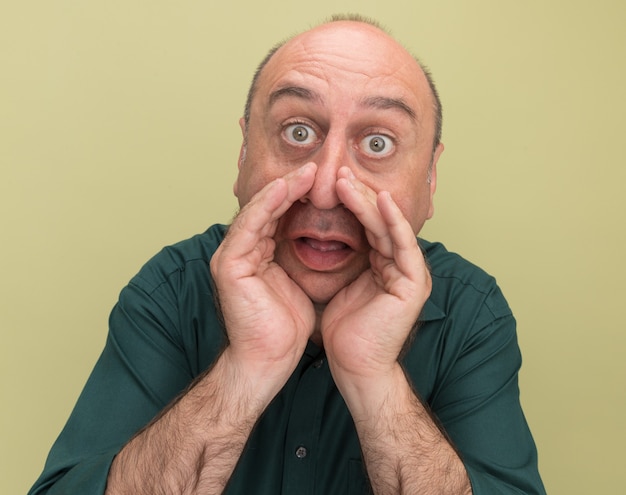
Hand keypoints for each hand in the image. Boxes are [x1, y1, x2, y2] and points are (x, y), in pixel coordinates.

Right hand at [210, 163, 317, 396]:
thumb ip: (297, 256)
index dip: (298, 196)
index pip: (277, 216)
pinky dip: (268, 205)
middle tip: (317, 167)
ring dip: (283, 188)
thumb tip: (318, 237)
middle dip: (292, 186)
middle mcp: (239, 251)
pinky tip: (286, 188)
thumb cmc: (283, 327)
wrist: (268, 361)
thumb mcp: (297, 282)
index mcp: (254, 254)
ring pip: (257, 211)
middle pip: (266, 208)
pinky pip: (249, 226)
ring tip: (307, 171)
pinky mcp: (228, 265)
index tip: (323, 181)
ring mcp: (230, 256)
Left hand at [321, 167, 430, 392]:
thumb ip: (345, 261)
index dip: (349, 204)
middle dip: (357, 195)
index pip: (368, 226)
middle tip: (336, 171)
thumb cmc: (345, 333)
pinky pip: (403, 244)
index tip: (327, 183)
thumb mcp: (341, 286)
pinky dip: (391, 220)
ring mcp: (411, 274)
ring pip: (389, 227)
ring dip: (369, 201)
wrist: (354, 368)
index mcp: (386, 267)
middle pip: (379, 221)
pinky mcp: (415, 283)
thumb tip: (321, 237)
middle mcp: (401, 266)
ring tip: (347, 179)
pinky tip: (379, 199)